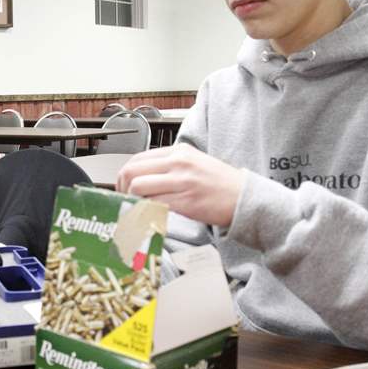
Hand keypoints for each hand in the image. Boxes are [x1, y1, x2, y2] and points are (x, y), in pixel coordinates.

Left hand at [116, 144, 246, 227]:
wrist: (246, 198)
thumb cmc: (221, 184)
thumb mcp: (195, 162)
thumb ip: (169, 166)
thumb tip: (142, 178)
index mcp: (179, 151)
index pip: (137, 159)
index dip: (124, 176)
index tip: (124, 189)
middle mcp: (178, 162)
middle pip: (132, 172)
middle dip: (121, 189)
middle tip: (124, 201)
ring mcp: (182, 181)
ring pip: (138, 188)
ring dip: (131, 202)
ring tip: (136, 210)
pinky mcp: (186, 201)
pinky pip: (153, 205)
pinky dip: (145, 212)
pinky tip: (147, 217)